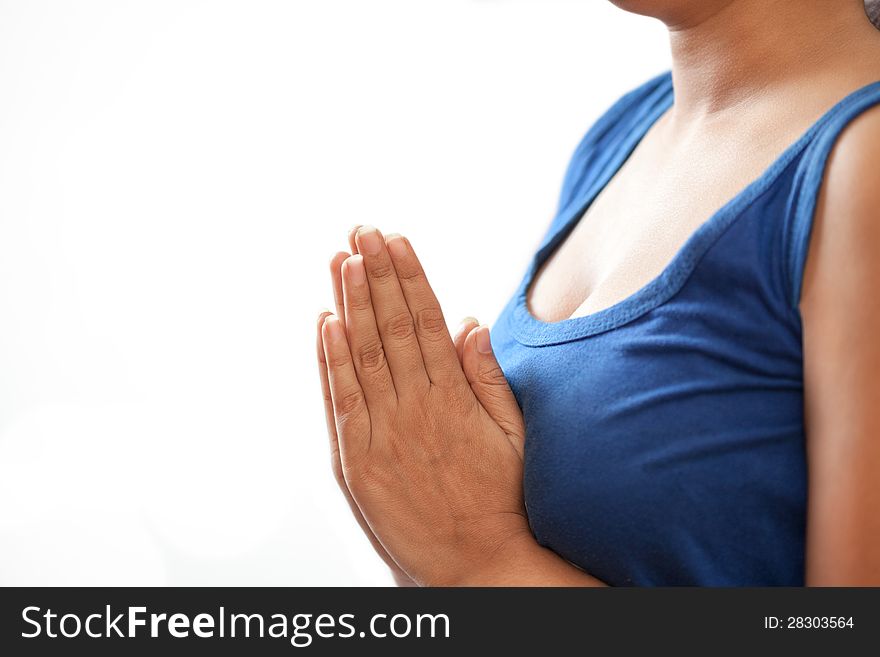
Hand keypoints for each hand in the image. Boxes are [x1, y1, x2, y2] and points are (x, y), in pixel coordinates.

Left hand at [318, 225, 528, 585]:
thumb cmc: (501, 499)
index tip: (396, 239)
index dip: (410, 276)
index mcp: (454, 395)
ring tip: (341, 259)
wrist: (478, 565)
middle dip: (375, 273)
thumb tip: (469, 321)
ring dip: (351, 302)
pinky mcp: (356, 461)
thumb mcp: (511, 433)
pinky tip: (326, 320)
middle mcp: (416, 405)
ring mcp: (383, 431)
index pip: (427, 320)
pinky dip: (331, 359)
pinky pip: (342, 399)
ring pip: (363, 353)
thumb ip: (487, 375)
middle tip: (360, 231)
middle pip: (392, 326)